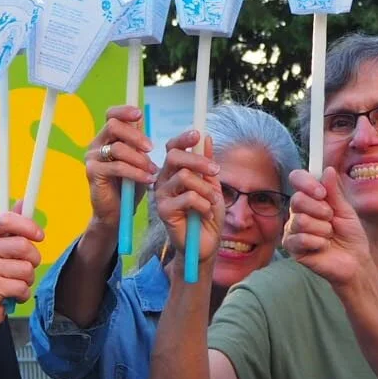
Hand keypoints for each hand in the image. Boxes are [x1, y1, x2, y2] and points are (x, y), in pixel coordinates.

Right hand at [0, 209, 43, 327]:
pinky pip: (22, 288)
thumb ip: (12, 225)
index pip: (6, 219)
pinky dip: (22, 294)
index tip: (39, 236)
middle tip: (23, 267)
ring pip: (26, 269)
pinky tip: (9, 295)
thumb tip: (23, 202)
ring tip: (12, 282)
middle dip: (32, 259)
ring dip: (27, 280)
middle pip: (22, 245)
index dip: (28, 226)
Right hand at [83, 106, 156, 229]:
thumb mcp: (137, 160)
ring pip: (117, 148)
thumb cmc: (129, 185)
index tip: (140, 114)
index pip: (111, 115)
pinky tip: (148, 179)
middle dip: (135, 136)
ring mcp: (92, 158)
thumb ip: (137, 142)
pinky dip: (136, 172)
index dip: (124, 111)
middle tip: (151, 149)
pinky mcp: (92, 172)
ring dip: (139, 158)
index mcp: (106, 138)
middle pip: (113, 125)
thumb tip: (141, 118)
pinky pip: (117, 167)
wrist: (116, 213)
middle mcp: (96, 144)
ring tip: (152, 170)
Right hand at [153, 131, 222, 266]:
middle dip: (198, 161)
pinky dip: (203, 204)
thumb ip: (207, 164)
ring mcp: (161, 195)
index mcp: (174, 172)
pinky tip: (205, 214)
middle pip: (174, 156)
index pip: (173, 148)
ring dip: (206, 189)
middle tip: (217, 172)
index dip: (183, 139)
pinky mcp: (163, 210)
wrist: (205, 244)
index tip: (198, 134)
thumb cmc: (207, 215)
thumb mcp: (212, 186)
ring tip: (212, 202)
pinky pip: (188, 197)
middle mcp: (163, 180)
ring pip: (184, 176)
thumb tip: (206, 137)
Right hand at [282, 168, 374, 289]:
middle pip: (297, 199)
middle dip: (320, 210)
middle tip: (331, 220)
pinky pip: (300, 239)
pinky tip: (323, 247)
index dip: (307, 182)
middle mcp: (298, 212)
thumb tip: (327, 170)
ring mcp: (293, 229)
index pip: (297, 179)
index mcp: (310, 199)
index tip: (322, 192)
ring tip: (329, 236)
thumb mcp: (346, 210)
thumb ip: (334, 192)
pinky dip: (317, 242)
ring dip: (322, 229)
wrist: (355, 261)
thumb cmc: (350, 236)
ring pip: (300, 220)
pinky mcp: (292, 248)